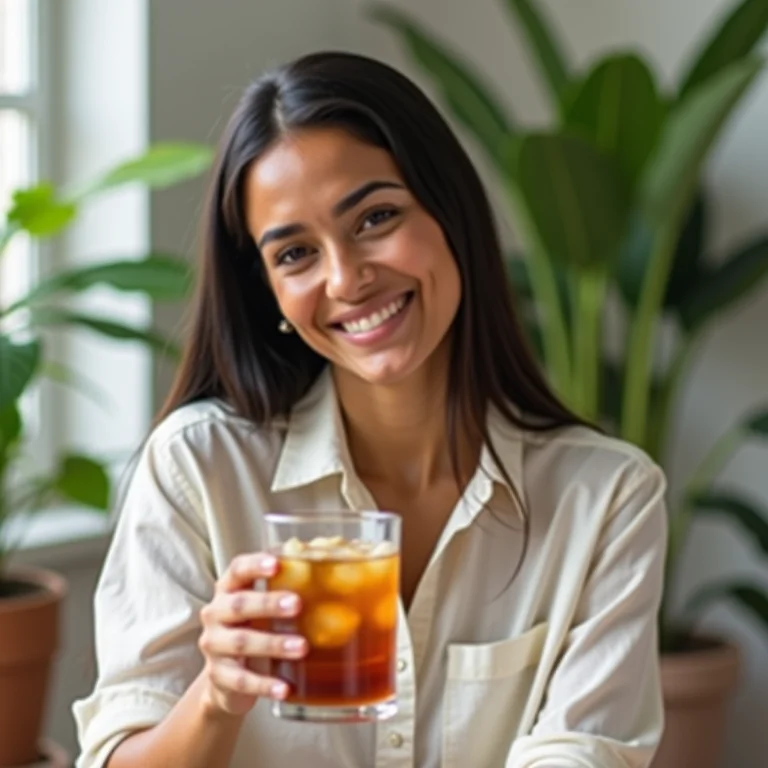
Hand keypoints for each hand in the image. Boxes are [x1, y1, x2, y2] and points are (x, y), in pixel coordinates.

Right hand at [198, 552, 307, 716]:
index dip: (255, 565)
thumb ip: (290, 588)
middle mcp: (216, 613)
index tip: (277, 564)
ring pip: (243, 642)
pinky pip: (242, 681)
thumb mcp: (263, 607)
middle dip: (268, 604)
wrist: (226, 678)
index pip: (237, 569)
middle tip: (297, 604)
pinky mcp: (219, 676)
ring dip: (274, 644)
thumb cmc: (254, 628)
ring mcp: (215, 646)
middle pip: (239, 604)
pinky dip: (265, 684)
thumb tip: (339, 570)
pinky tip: (285, 687)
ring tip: (302, 647)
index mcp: (229, 589)